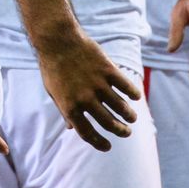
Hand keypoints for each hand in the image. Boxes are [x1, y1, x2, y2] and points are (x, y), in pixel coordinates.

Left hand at [36, 34, 141, 151]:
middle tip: (127, 132)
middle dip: (121, 131)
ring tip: (132, 118)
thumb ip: (64, 110)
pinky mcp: (108, 70)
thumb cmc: (53, 67)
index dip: (99, 143)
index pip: (87, 133)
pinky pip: (126, 86)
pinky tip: (135, 96)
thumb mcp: (53, 91)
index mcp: (69, 107)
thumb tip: (70, 128)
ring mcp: (98, 85)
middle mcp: (85, 99)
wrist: (57, 40)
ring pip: (121, 107)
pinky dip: (133, 93)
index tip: (108, 146)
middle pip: (109, 123)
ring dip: (130, 116)